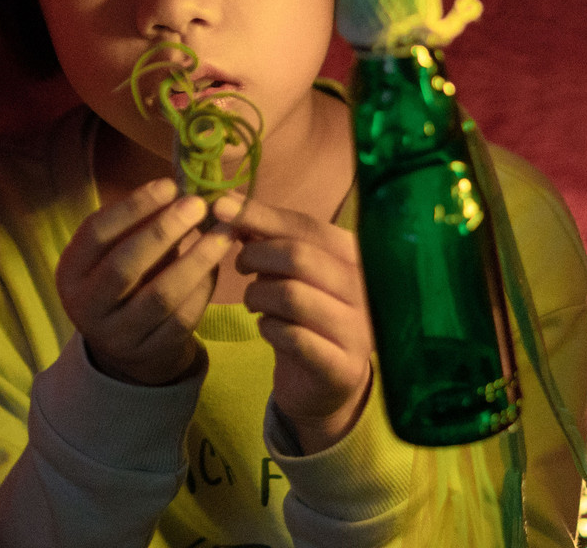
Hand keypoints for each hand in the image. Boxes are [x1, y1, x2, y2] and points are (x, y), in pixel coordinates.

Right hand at [57, 178, 234, 386]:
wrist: (127, 348)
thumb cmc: (124, 282)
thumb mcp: (115, 253)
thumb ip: (138, 225)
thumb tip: (180, 189)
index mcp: (70, 273)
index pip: (95, 234)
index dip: (132, 207)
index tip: (169, 185)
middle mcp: (86, 307)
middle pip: (124, 266)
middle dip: (163, 231)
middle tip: (198, 205)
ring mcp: (117, 335)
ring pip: (160, 295)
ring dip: (195, 260)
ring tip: (223, 233)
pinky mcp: (151, 353)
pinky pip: (182, 318)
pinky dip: (203, 288)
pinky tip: (218, 265)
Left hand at [217, 195, 374, 453]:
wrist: (325, 384)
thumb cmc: (306, 315)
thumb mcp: (290, 271)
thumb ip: (265, 237)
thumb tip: (225, 203)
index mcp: (356, 256)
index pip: (307, 226)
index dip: (261, 215)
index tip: (220, 208)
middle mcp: (366, 289)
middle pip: (300, 257)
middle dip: (257, 256)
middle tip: (240, 265)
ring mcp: (358, 330)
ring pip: (293, 296)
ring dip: (258, 295)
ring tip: (253, 301)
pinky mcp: (341, 366)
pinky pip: (293, 338)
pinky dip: (269, 329)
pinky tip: (267, 328)